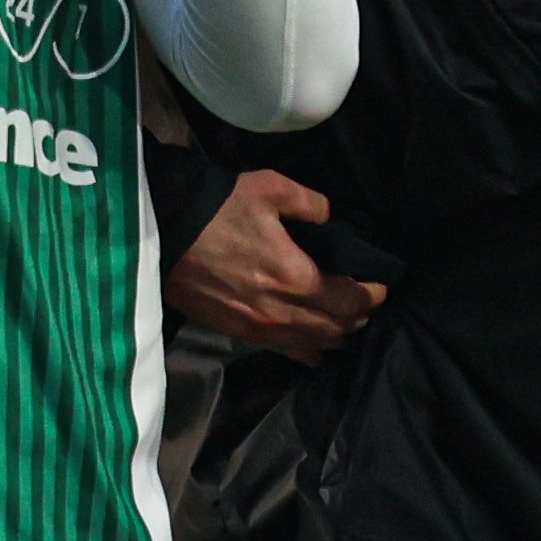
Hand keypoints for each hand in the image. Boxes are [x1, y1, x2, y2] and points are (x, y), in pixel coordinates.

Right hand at [174, 165, 385, 355]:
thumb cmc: (216, 208)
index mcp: (295, 277)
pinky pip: (282, 351)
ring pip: (313, 344)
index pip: (351, 300)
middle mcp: (281, 312)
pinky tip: (315, 351)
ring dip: (334, 335)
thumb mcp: (270, 188)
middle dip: (357, 317)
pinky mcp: (236, 332)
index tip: (381, 287)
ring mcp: (257, 327)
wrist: (159, 233)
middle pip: (336, 328)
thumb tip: (329, 216)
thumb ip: (310, 203)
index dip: (373, 296)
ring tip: (343, 322)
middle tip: (365, 303)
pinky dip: (305, 351)